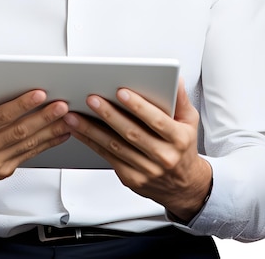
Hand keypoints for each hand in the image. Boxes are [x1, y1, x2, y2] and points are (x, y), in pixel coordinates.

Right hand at [0, 80, 69, 208]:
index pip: (0, 116)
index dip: (20, 105)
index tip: (39, 94)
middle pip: (19, 131)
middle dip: (43, 117)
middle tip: (61, 104)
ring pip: (29, 143)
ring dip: (51, 130)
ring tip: (68, 117)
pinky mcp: (7, 169)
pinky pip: (31, 154)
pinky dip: (49, 143)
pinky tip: (62, 133)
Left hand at [63, 78, 211, 221]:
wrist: (183, 186)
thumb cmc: (184, 148)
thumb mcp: (189, 121)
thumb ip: (181, 99)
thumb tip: (175, 79)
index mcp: (178, 139)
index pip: (156, 120)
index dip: (138, 106)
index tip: (121, 92)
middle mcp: (163, 156)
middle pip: (131, 133)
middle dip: (109, 114)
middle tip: (92, 99)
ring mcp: (146, 170)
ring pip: (115, 147)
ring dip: (92, 130)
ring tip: (75, 116)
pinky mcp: (132, 178)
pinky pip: (109, 158)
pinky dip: (92, 143)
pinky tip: (80, 131)